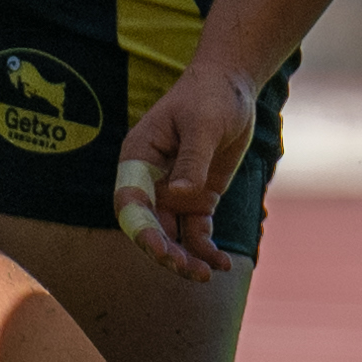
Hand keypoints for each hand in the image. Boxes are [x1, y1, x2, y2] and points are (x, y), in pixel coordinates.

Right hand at [112, 59, 260, 280]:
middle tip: (187, 269)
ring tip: (204, 274)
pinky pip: (196, 232)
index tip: (159, 250)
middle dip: (164, 251)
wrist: (231, 86)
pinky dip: (206, 250)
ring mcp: (173, 192)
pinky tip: (221, 264)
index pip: (130, 201)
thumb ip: (191, 160)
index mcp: (138, 157)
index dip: (140, 229)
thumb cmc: (210, 96)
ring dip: (184, 258)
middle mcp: (151, 180)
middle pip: (149, 226)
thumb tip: (181, 194)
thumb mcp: (203, 124)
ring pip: (172, 236)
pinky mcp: (197, 199)